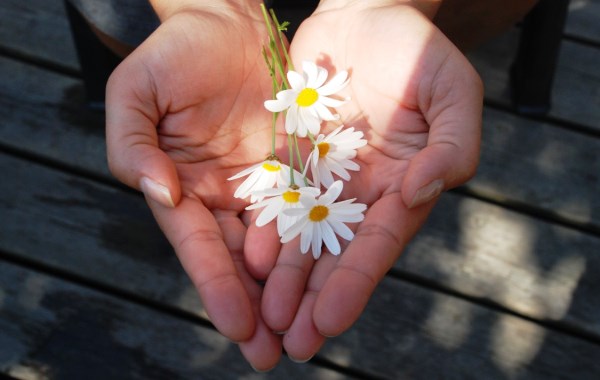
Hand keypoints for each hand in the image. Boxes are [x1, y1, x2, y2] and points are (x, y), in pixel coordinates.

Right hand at [105, 1, 284, 369]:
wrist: (229, 20)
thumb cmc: (176, 53)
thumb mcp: (135, 93)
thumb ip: (132, 145)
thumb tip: (160, 194)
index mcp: (183, 187)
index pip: (199, 247)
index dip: (216, 287)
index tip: (237, 326)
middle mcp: (224, 196)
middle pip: (240, 261)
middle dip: (255, 309)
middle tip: (272, 355)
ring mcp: (263, 184)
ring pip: (279, 247)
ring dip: (291, 291)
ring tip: (306, 334)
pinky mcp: (297, 167)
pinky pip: (312, 208)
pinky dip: (318, 244)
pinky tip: (332, 278)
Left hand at [259, 2, 481, 360]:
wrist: (365, 15)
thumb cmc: (418, 51)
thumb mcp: (454, 93)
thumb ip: (453, 147)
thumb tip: (420, 193)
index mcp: (401, 187)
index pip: (377, 244)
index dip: (355, 283)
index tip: (331, 320)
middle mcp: (359, 193)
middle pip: (334, 255)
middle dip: (314, 299)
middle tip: (292, 343)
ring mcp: (322, 177)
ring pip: (299, 236)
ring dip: (284, 280)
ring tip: (265, 319)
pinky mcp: (291, 158)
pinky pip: (273, 198)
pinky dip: (262, 229)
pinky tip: (247, 262)